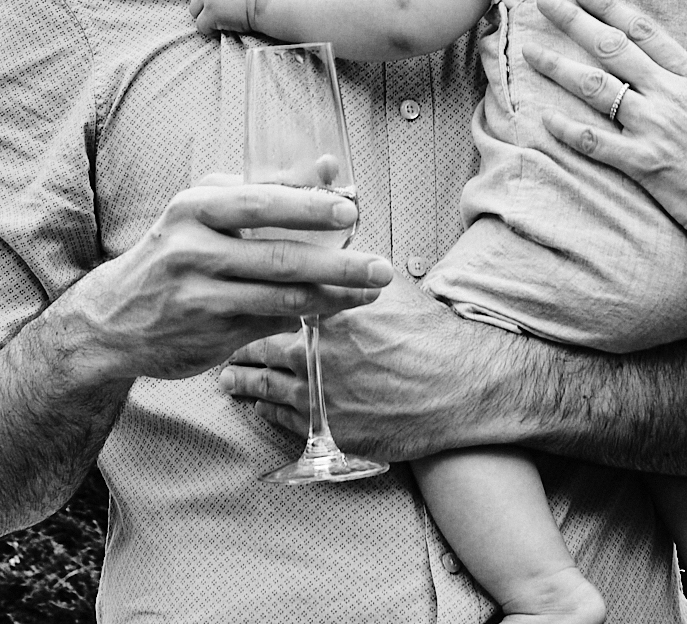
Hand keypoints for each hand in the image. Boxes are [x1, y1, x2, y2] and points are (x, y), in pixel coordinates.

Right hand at [64, 175, 390, 384]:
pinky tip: (338, 307)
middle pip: (280, 257)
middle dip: (340, 263)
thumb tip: (332, 173)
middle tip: (381, 267)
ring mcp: (201, 298)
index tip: (351, 210)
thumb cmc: (174, 251)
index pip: (260, 203)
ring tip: (372, 290)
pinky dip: (311, 316)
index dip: (309, 207)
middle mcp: (193, 252)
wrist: (109, 319)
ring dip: (336, 295)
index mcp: (194, 210)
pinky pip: (273, 323)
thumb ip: (265, 189)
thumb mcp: (203, 211)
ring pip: (282, 298)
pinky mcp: (210, 335)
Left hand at [220, 279, 516, 460]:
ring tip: (230, 381)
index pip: (269, 308)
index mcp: (324, 316)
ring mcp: (318, 397)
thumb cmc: (432, 333)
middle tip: (223, 347)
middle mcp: (313, 357)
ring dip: (243, 384)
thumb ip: (354, 276)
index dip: (251, 306)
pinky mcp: (327, 431)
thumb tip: (334, 255)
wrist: (463, 385)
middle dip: (238, 349)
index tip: (239, 303)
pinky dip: (267, 411)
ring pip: (264, 390)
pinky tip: (261, 406)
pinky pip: (283, 421)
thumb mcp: (394, 289)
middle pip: (258, 351)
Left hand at [525, 0, 686, 247]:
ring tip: (532, 52)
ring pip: (597, 89)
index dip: (610, 7)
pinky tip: (544, 118)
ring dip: (560, 68)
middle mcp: (671, 96)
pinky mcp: (643, 164)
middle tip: (544, 2)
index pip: (645, 31)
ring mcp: (655, 129)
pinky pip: (596, 142)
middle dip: (575, 21)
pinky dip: (568, 130)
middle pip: (613, 49)